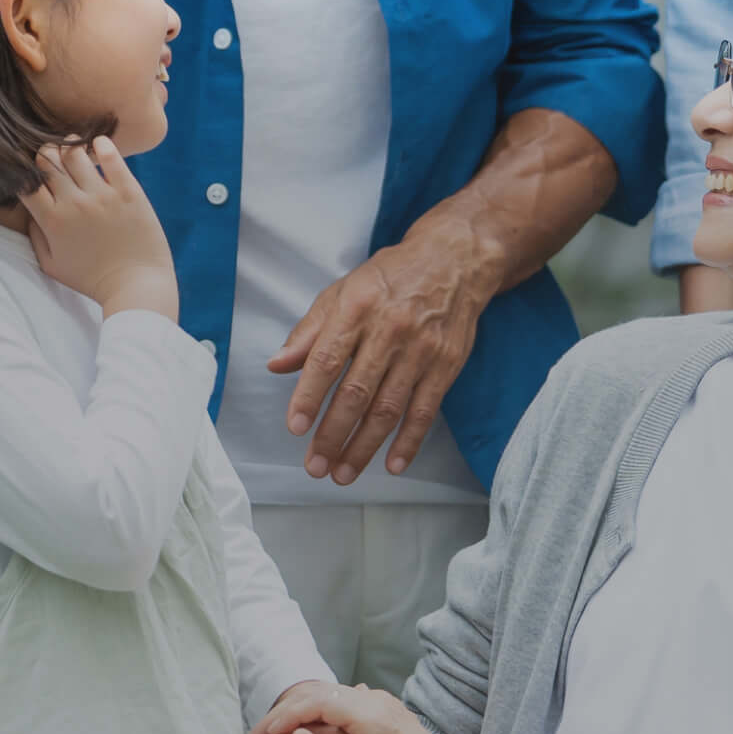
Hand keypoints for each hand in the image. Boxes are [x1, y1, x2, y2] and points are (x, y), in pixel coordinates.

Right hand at [20, 138, 178, 317]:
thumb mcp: (52, 266)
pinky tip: (99, 143)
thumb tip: (32, 210)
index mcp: (53, 221)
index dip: (25, 171)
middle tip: (51, 156)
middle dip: (45, 154)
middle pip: (48, 160)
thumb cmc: (92, 280)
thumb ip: (35, 237)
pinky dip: (102, 145)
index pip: (27, 181)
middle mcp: (75, 204)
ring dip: (70, 146)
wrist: (136, 286)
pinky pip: (112, 158)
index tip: (31, 172)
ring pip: (75, 153)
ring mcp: (103, 196)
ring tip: (73, 147)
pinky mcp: (129, 192)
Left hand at [273, 232, 486, 483]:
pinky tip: (392, 464)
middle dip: (333, 435)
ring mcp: (420, 350)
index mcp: (355, 309)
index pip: (327, 360)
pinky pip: (425, 410)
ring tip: (342, 473)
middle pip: (357, 392)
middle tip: (315, 467)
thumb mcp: (343, 291)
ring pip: (388, 408)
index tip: (295, 428)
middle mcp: (388, 330)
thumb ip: (309, 331)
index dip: (309, 396)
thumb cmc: (390, 278)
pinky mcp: (446, 365)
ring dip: (364, 447)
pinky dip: (409, 441)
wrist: (455, 260)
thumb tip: (277, 365)